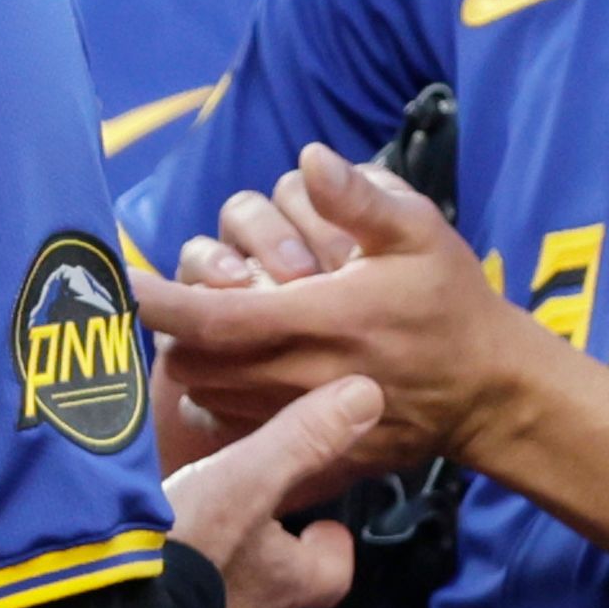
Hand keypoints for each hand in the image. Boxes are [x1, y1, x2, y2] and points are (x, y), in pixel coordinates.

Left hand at [137, 146, 539, 475]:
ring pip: (212, 398)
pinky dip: (219, 403)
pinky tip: (228, 376)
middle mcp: (304, 376)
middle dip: (170, 333)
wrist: (489, 389)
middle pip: (197, 363)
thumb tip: (308, 157)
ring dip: (194, 364)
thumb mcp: (420, 233)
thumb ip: (361, 197)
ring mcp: (307, 421)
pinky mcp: (315, 451)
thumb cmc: (451, 301)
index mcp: (323, 320)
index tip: (119, 283)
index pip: (216, 318)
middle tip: (162, 301)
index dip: (160, 303)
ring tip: (197, 333)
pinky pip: (241, 432)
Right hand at [163, 373, 380, 607]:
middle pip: (278, 592)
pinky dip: (169, 598)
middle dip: (267, 561)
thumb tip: (367, 396)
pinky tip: (143, 571)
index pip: (332, 573)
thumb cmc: (189, 550)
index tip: (320, 524)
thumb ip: (301, 440)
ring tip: (190, 540)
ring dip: (216, 579)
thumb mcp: (245, 479)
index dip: (329, 547)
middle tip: (246, 523)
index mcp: (287, 581)